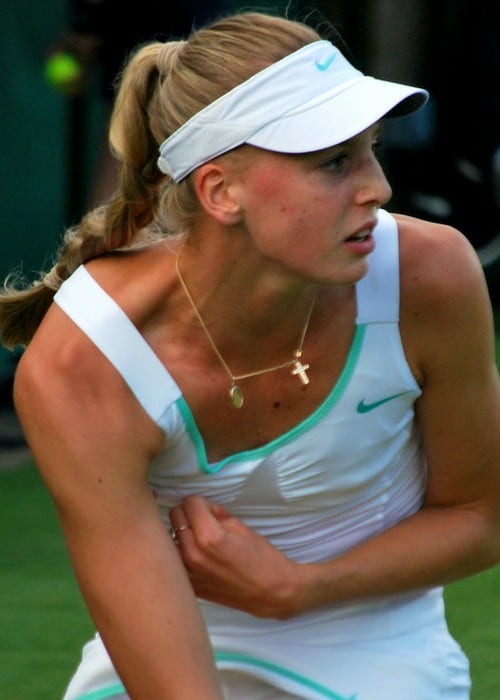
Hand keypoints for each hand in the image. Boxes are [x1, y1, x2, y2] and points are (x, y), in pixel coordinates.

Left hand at [169, 496, 303, 618]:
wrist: (270, 593)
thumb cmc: (262, 558)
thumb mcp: (241, 527)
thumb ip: (217, 516)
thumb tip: (204, 512)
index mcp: (209, 537)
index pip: (190, 502)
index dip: (202, 502)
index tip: (211, 510)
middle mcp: (192, 554)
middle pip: (175, 516)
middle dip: (189, 513)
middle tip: (204, 521)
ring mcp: (188, 573)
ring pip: (169, 537)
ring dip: (182, 532)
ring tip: (198, 538)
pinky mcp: (189, 585)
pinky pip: (175, 560)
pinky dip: (181, 552)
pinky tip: (196, 555)